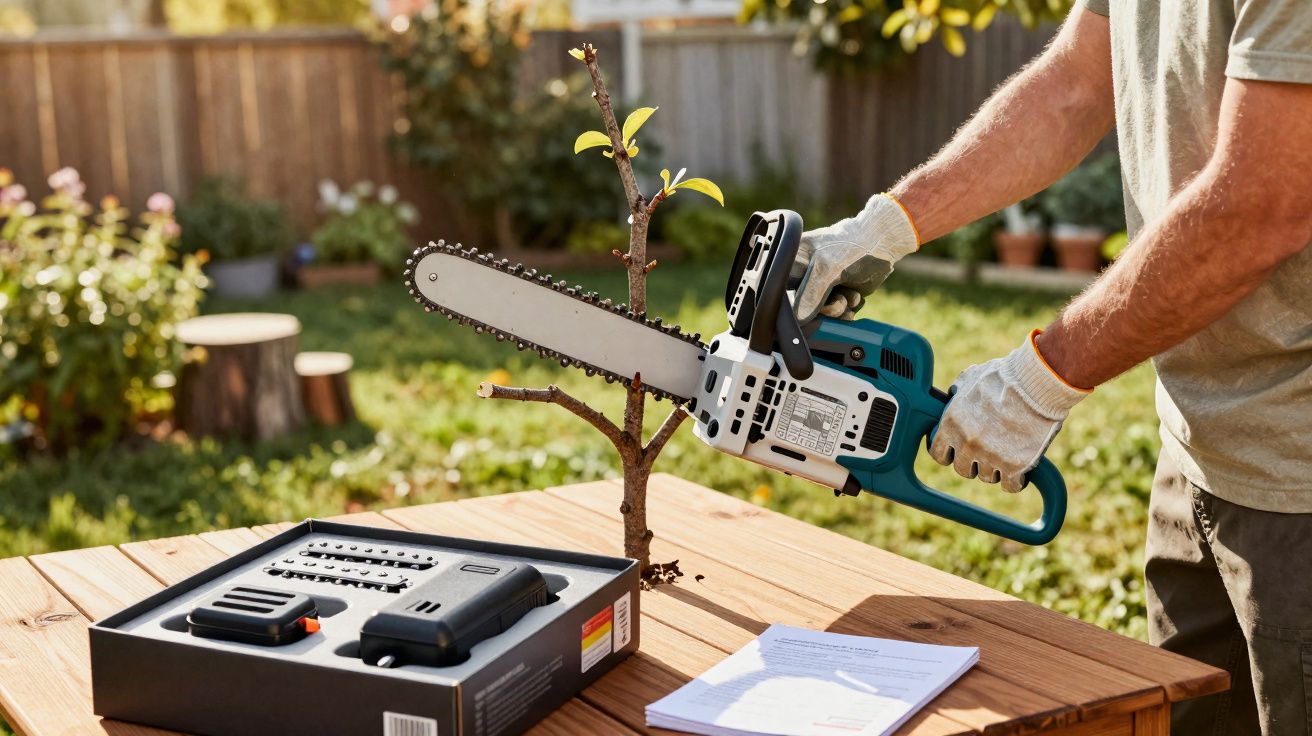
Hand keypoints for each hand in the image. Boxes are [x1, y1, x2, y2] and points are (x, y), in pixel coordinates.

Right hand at [791, 193, 919, 321]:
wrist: (882, 243)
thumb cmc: (853, 245)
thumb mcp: (827, 269)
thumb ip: (810, 293)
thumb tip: (798, 318)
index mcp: (794, 260)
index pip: (784, 288)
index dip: (795, 303)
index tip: (810, 310)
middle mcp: (806, 274)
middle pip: (803, 305)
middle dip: (822, 309)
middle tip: (837, 302)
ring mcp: (823, 285)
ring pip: (821, 312)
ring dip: (837, 310)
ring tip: (850, 297)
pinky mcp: (839, 293)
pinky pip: (837, 313)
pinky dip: (847, 310)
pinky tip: (855, 297)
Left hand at [929, 331, 1089, 491]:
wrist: (1035, 385)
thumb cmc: (1004, 377)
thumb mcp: (971, 378)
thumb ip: (958, 391)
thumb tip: (953, 393)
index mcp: (952, 424)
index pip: (938, 453)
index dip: (948, 453)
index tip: (957, 451)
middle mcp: (967, 444)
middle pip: (962, 469)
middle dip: (973, 462)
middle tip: (987, 451)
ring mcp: (989, 457)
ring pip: (987, 476)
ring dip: (995, 468)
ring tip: (1007, 454)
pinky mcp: (1014, 467)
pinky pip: (1010, 485)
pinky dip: (1016, 480)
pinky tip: (1021, 471)